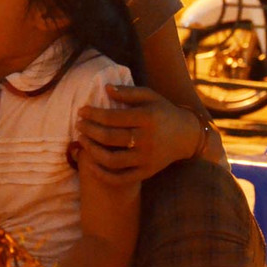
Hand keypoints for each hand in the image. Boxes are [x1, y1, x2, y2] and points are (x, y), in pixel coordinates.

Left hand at [75, 85, 200, 184]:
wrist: (187, 136)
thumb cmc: (163, 112)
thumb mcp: (149, 96)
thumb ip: (128, 92)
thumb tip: (105, 88)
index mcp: (147, 118)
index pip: (112, 118)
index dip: (93, 115)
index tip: (81, 111)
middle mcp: (147, 140)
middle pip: (109, 138)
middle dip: (89, 131)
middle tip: (79, 125)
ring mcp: (147, 159)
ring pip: (112, 160)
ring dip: (91, 151)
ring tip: (82, 140)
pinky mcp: (146, 172)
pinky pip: (120, 178)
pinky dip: (102, 174)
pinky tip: (90, 164)